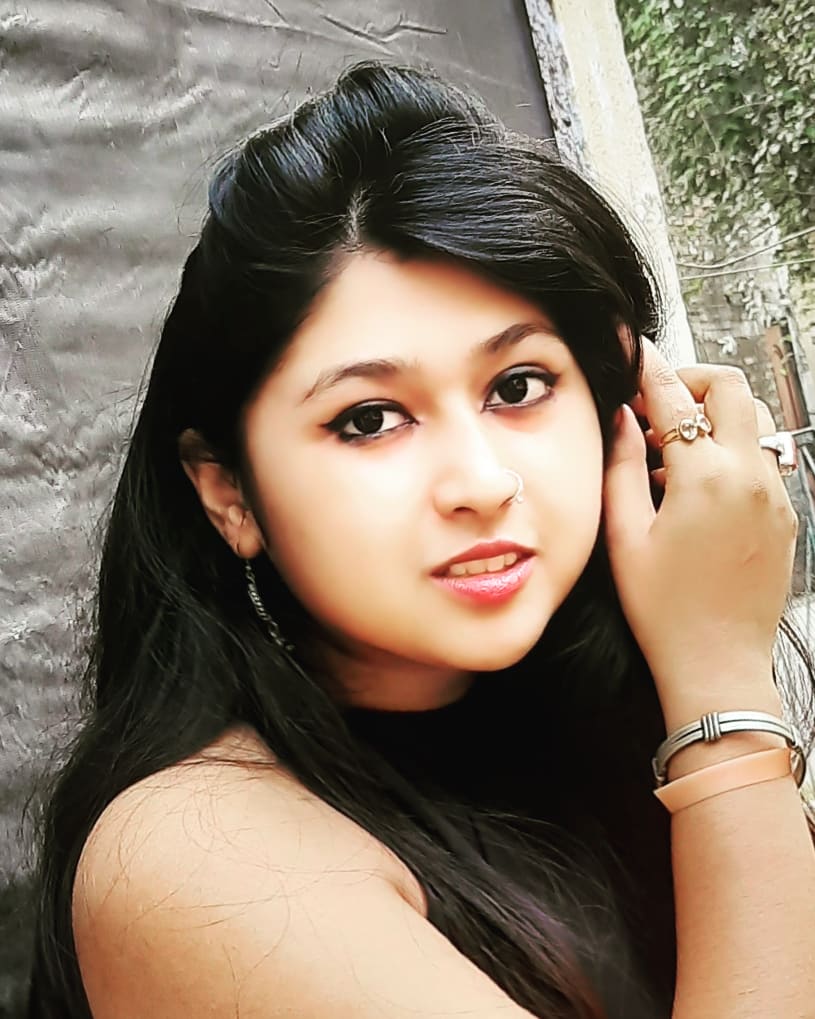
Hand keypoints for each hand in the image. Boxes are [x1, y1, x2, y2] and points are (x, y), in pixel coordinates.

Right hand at [603, 337, 797, 700]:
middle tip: (656, 402)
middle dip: (692, 382)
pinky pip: (761, 459)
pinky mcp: (784, 515)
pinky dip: (730, 450)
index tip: (636, 354)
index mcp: (705, 477)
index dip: (650, 370)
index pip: (675, 399)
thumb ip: (619, 467)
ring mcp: (774, 495)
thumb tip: (619, 418)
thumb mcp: (624, 535)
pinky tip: (695, 483)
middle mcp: (750, 476)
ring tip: (672, 446)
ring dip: (714, 415)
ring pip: (754, 420)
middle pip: (732, 389)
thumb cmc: (664, 609)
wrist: (717, 663)